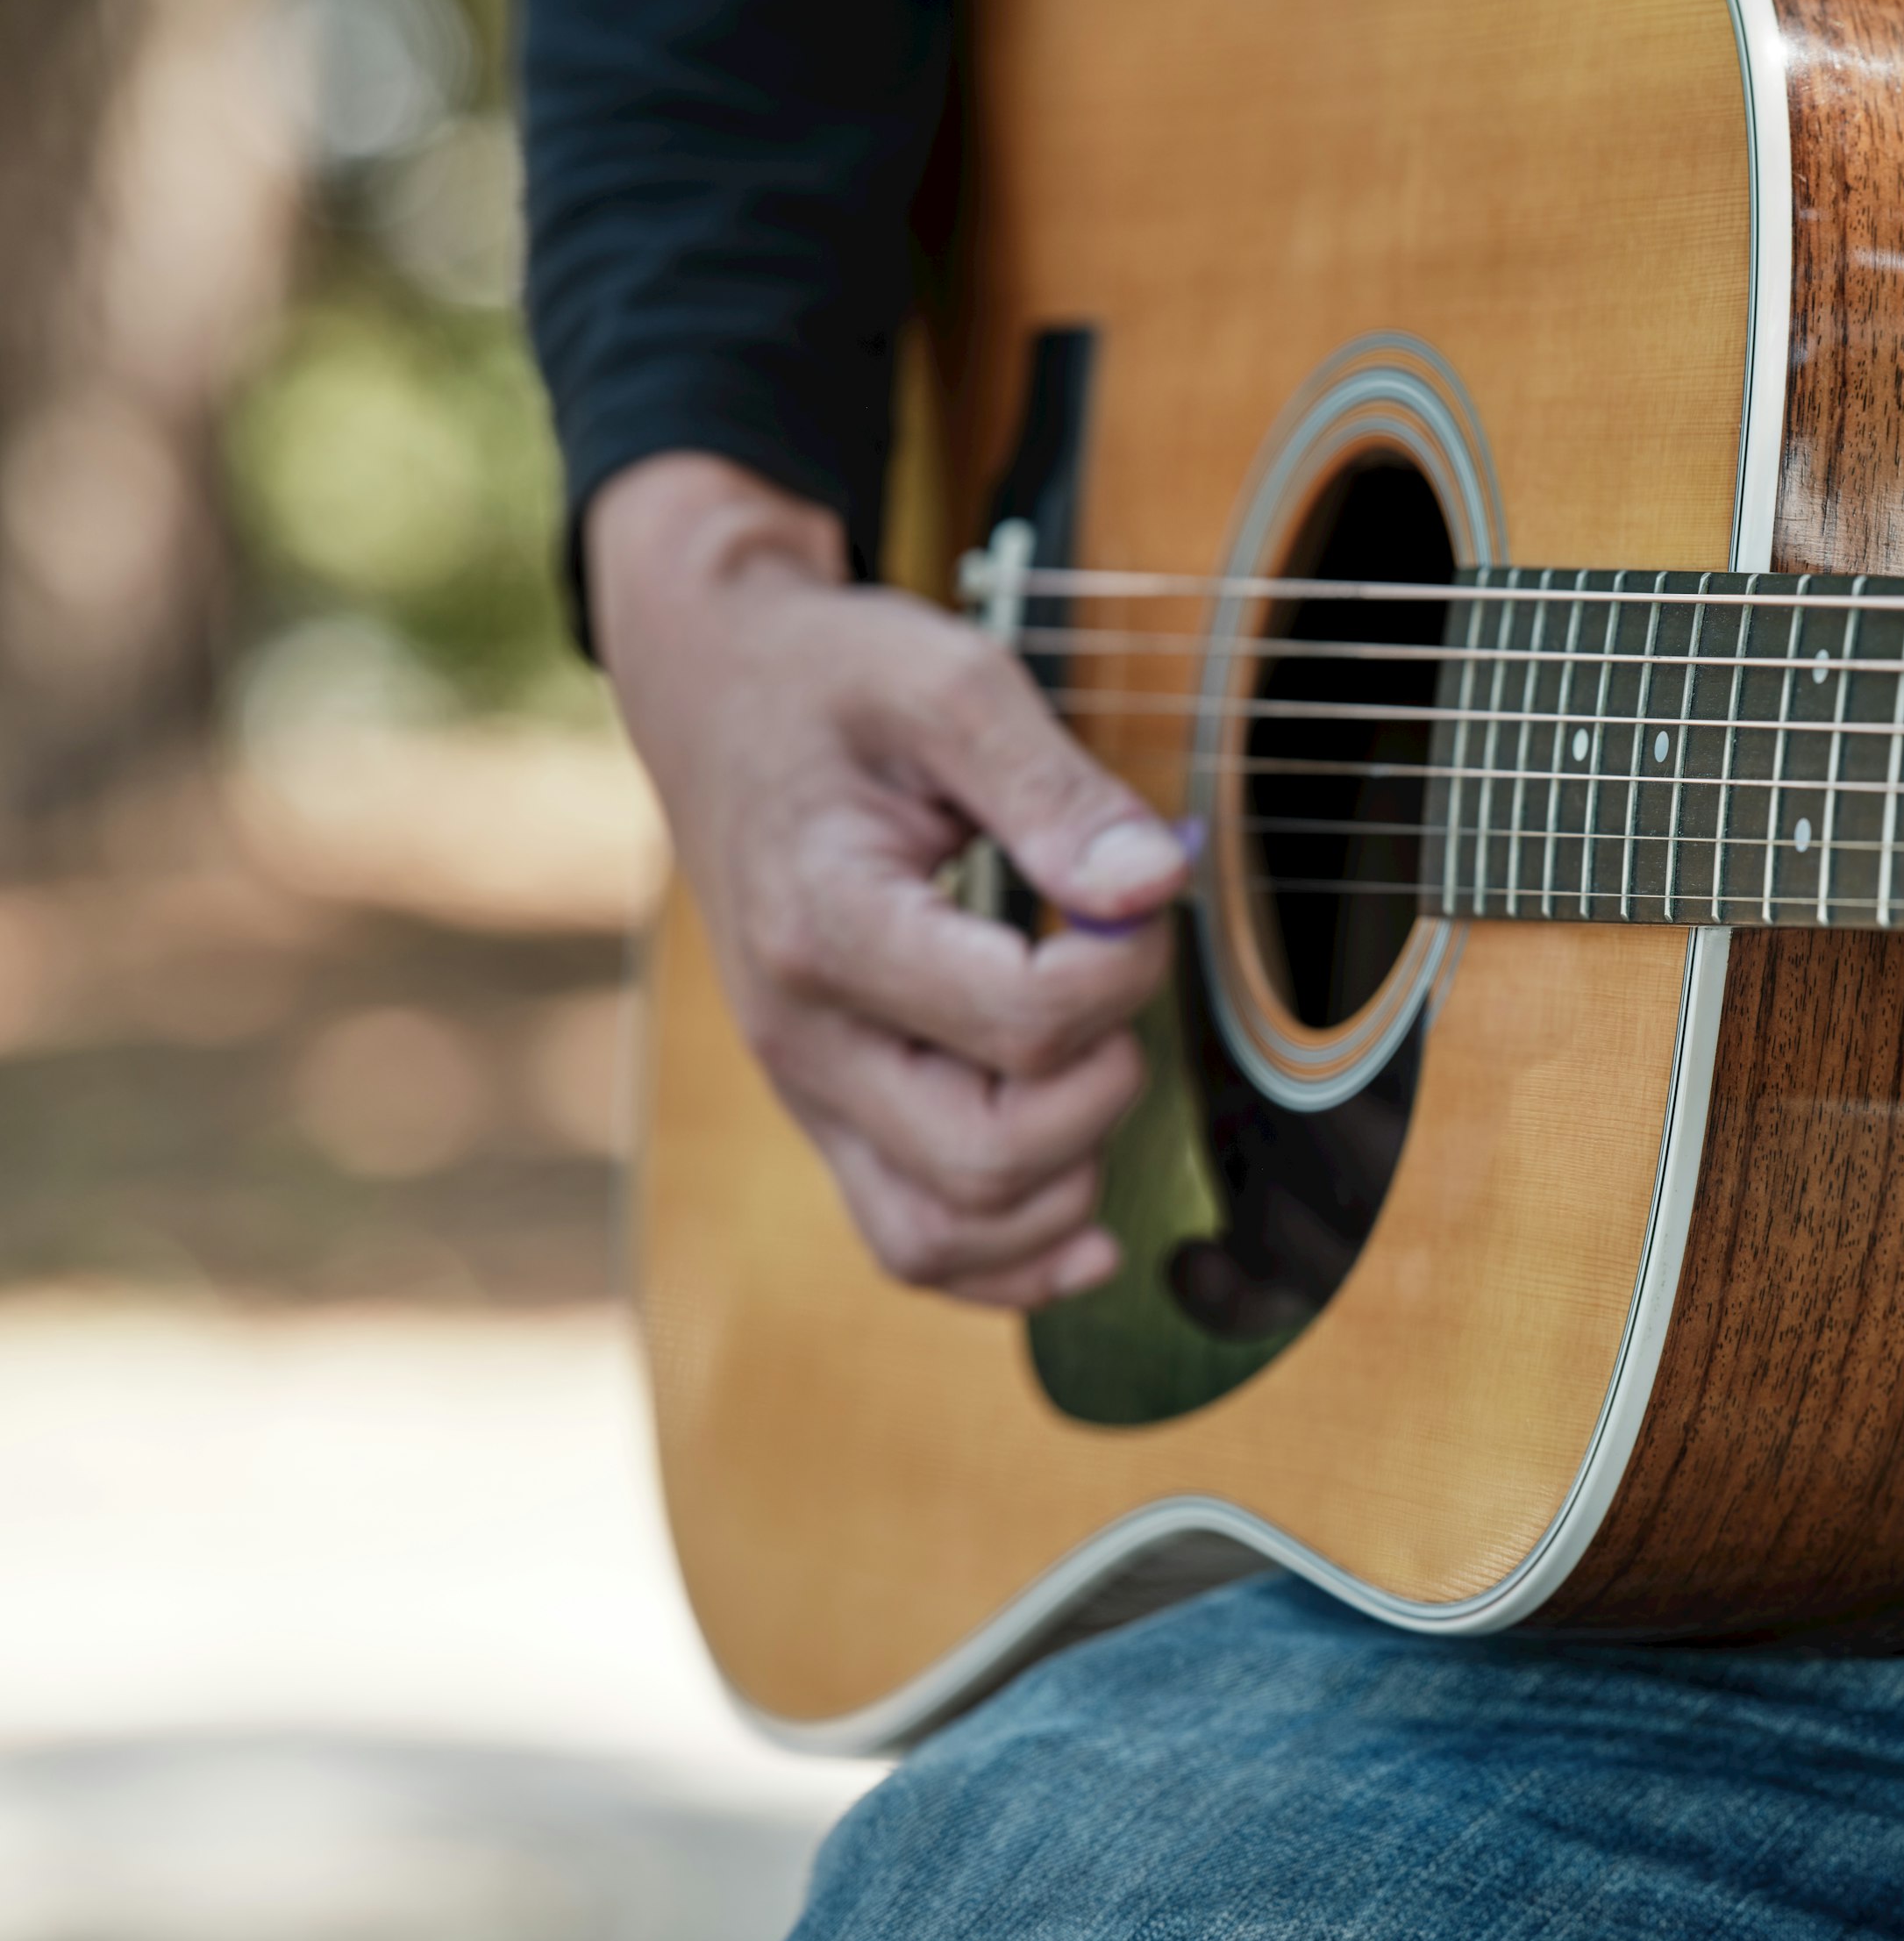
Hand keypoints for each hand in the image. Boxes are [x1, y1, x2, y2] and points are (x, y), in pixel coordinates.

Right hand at [590, 452, 1186, 1306]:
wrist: (714, 695)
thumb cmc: (834, 684)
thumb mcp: (947, 682)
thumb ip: (1055, 789)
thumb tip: (1152, 888)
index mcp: (826, 924)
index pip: (1020, 1020)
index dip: (1122, 970)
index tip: (1140, 889)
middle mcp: (802, 1035)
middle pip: (986, 1156)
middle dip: (1101, 1086)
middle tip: (1115, 983)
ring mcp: (810, 1090)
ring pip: (946, 1233)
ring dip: (1065, 1180)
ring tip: (1098, 1068)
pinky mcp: (832, 1114)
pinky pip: (914, 1245)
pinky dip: (1011, 1258)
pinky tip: (1088, 1221)